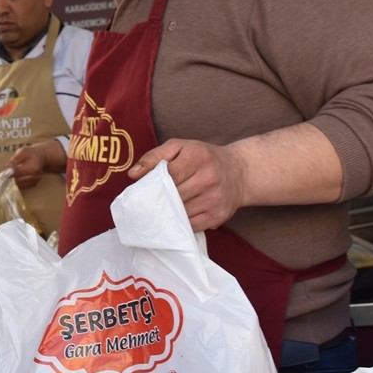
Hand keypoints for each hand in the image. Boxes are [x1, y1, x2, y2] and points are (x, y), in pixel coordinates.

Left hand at [6, 145, 44, 188]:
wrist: (41, 157)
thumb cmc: (31, 153)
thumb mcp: (23, 151)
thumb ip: (15, 159)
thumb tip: (7, 167)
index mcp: (33, 167)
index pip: (17, 173)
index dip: (9, 173)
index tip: (3, 172)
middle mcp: (35, 176)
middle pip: (17, 180)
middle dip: (11, 177)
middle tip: (6, 173)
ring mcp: (35, 181)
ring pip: (19, 185)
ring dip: (13, 180)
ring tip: (12, 173)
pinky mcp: (34, 184)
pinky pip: (22, 186)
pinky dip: (18, 182)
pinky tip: (16, 177)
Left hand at [128, 139, 248, 231]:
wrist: (239, 172)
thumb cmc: (202, 157)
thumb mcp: (180, 147)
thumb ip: (154, 156)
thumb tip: (133, 174)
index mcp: (198, 157)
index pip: (168, 175)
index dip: (153, 184)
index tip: (143, 189)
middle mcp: (209, 178)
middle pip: (173, 195)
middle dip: (158, 199)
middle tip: (147, 202)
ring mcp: (215, 199)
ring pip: (180, 212)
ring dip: (167, 213)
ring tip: (160, 209)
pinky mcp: (218, 216)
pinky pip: (190, 225)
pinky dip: (179, 223)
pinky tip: (174, 217)